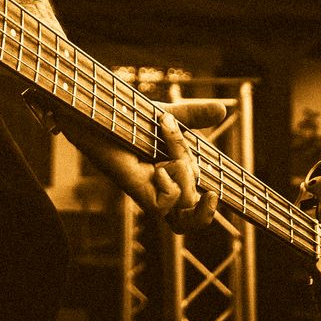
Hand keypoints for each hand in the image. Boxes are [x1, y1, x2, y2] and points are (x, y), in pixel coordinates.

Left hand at [62, 100, 226, 233]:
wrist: (96, 106)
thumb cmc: (124, 113)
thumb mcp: (166, 113)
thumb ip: (193, 116)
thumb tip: (223, 111)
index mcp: (166, 176)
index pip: (190, 211)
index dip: (206, 214)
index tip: (214, 195)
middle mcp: (155, 188)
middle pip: (192, 201)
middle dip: (191, 169)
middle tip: (171, 140)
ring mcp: (144, 189)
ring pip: (182, 206)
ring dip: (184, 177)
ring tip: (166, 157)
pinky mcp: (133, 187)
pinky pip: (163, 206)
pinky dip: (169, 186)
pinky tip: (157, 169)